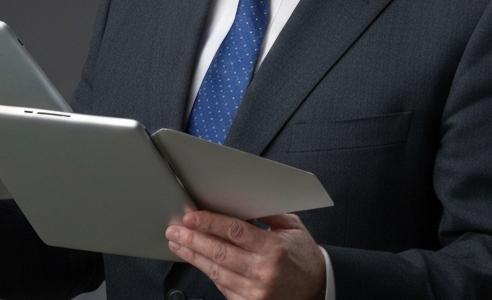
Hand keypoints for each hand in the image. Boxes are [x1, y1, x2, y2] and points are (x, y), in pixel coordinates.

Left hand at [167, 211, 325, 299]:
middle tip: (174, 229)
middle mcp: (263, 272)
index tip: (191, 216)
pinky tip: (196, 260)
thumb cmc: (303, 256)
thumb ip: (267, 213)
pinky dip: (207, 271)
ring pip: (215, 271)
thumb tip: (240, 200)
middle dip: (192, 239)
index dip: (209, 223)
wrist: (316, 289)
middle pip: (219, 252)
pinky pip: (221, 286)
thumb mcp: (292, 228)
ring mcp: (255, 291)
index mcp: (274, 249)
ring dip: (193, 256)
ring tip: (177, 243)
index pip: (235, 232)